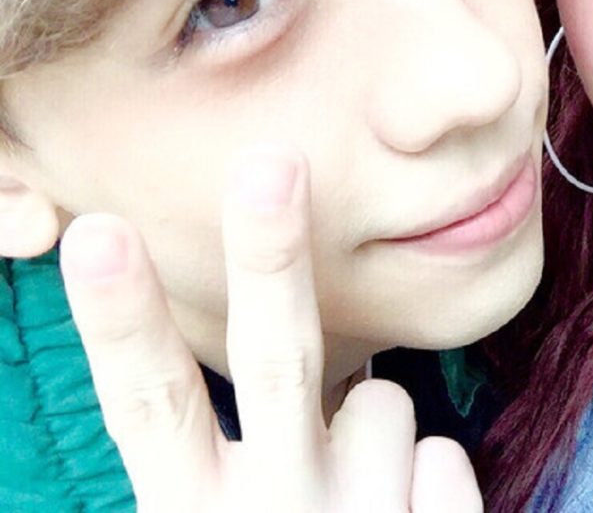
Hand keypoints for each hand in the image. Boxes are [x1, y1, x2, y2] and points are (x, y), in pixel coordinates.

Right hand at [59, 145, 481, 511]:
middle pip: (275, 366)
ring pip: (385, 403)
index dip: (119, 324)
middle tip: (270, 166)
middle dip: (269, 262)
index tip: (96, 233)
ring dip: (373, 440)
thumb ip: (207, 469)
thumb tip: (230, 390)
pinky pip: (443, 456)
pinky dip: (427, 485)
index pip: (148, 409)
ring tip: (352, 508)